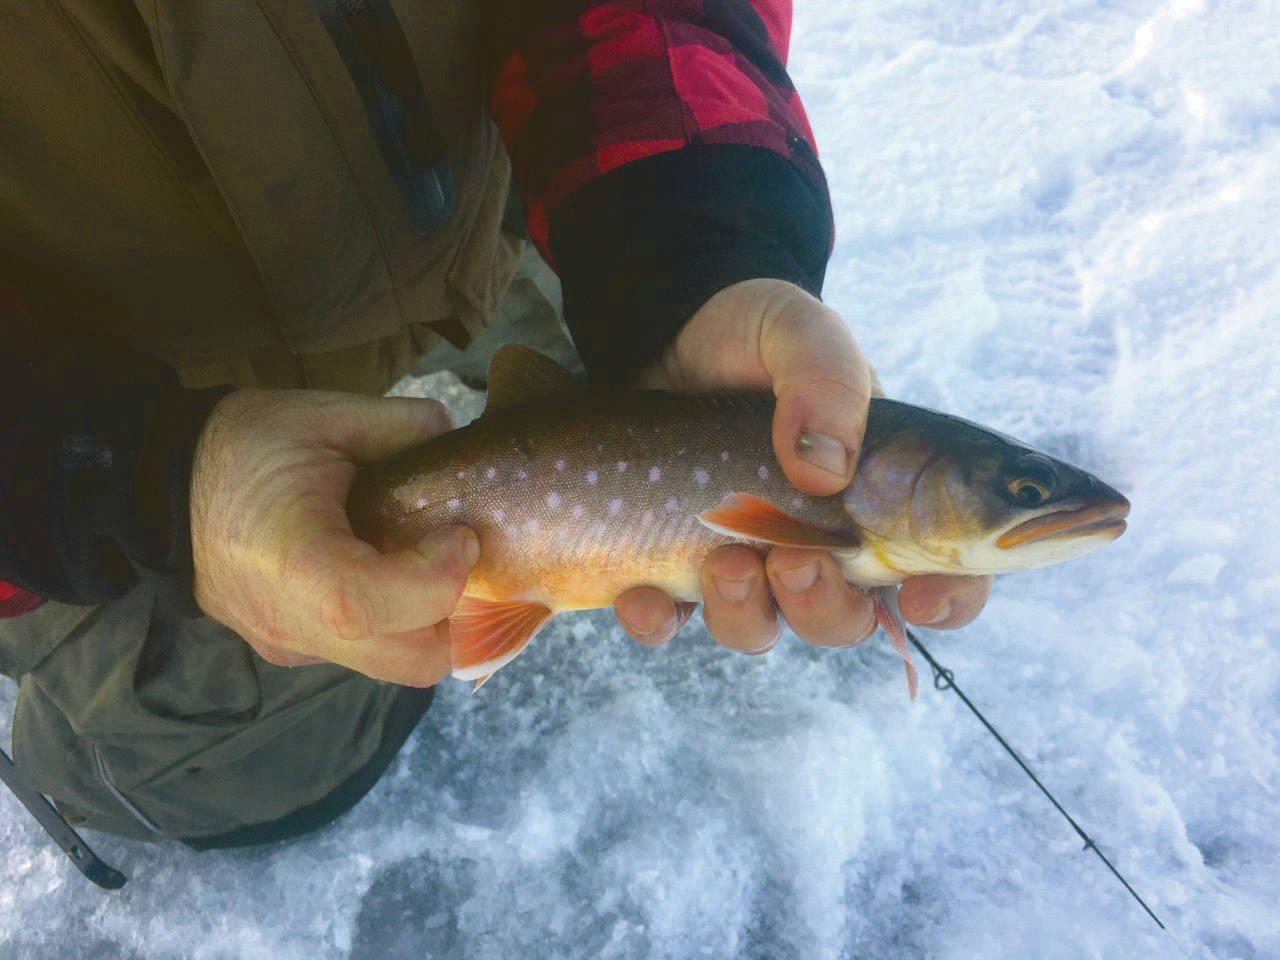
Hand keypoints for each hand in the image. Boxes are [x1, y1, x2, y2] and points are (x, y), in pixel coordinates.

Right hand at [191, 389, 478, 684]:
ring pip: (396, 664)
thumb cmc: (243, 445)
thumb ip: (403, 426)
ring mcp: (289, 646)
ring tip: (428, 561)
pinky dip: (395, 622)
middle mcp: (290, 624)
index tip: (460, 533)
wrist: (159, 484)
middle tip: (460, 557)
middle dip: (459, 615)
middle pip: (412, 662)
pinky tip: (388, 570)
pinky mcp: (290, 652)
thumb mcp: (325, 415)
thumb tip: (455, 442)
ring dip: (431, 621)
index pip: (385, 606)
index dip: (443, 577)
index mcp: (292, 564)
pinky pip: (365, 651)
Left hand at [612, 278, 992, 651]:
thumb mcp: (798, 330)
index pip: (944, 569)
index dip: (947, 598)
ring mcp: (746, 557)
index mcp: (882, 493)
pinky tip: (639, 596)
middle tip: (793, 560)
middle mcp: (820, 540)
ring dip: (745, 612)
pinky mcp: (673, 563)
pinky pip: (668, 621)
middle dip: (823, 606)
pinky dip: (655, 622)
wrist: (664, 331)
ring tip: (722, 560)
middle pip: (846, 618)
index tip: (920, 597)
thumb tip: (823, 473)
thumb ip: (826, 381)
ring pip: (761, 627)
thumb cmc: (754, 332)